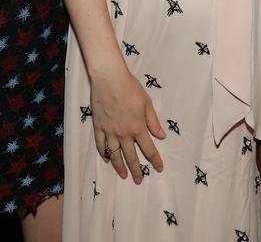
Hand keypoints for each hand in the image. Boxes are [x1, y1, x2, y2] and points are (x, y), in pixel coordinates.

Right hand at [89, 64, 165, 183]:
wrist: (109, 79)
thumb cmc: (130, 88)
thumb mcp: (147, 103)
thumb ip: (153, 122)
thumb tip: (161, 137)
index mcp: (138, 128)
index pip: (149, 149)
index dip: (155, 160)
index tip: (159, 169)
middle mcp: (124, 133)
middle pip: (131, 156)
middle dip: (136, 170)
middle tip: (138, 180)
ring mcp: (109, 131)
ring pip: (115, 154)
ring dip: (119, 166)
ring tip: (123, 175)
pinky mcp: (98, 126)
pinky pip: (100, 144)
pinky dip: (104, 153)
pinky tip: (106, 159)